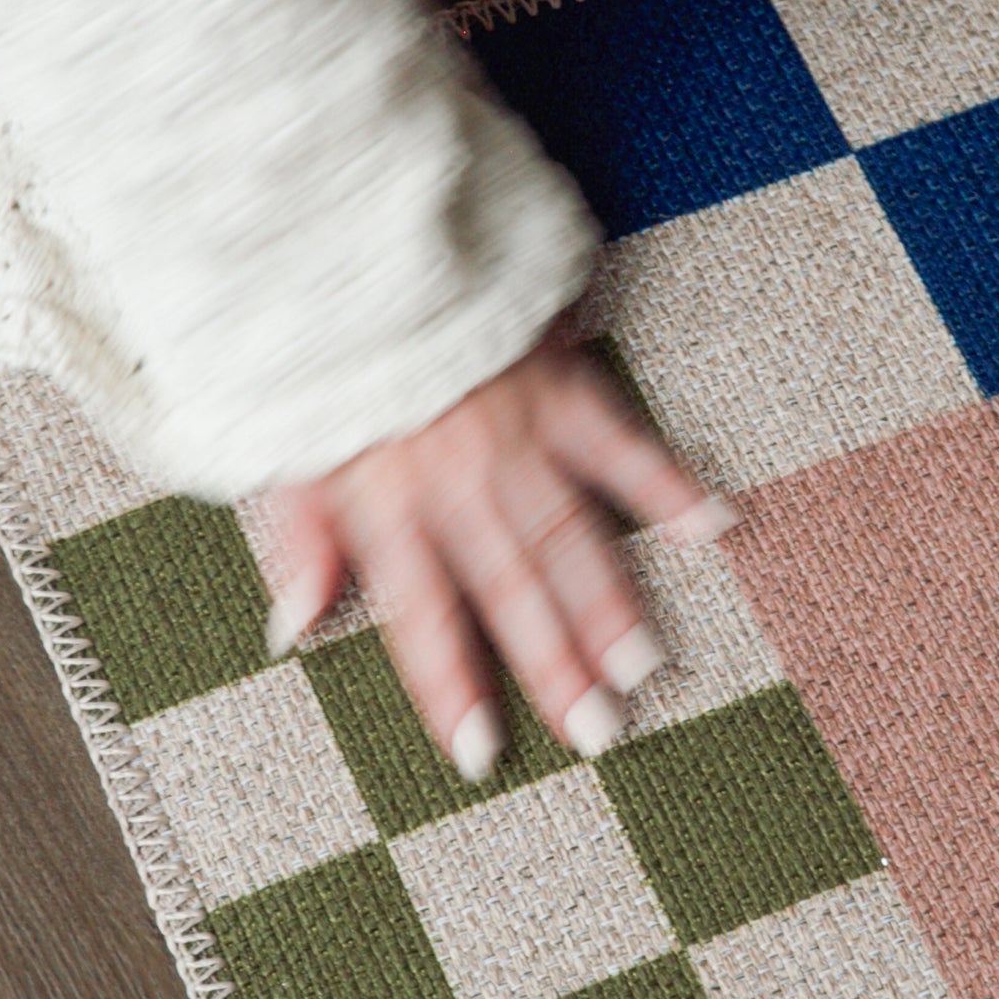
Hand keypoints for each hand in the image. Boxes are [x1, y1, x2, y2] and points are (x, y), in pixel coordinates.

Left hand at [260, 336, 733, 777]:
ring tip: (647, 664)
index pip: (423, 616)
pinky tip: (713, 526)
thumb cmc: (324, 356)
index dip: (452, 687)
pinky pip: (621, 441)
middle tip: (599, 731)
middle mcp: (458, 481)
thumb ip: (298, 543)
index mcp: (388, 505)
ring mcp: (516, 434)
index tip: (482, 753)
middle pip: (512, 589)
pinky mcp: (561, 384)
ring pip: (570, 532)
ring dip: (611, 601)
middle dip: (556, 666)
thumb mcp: (285, 450)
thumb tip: (292, 630)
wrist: (356, 244)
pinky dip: (667, 483)